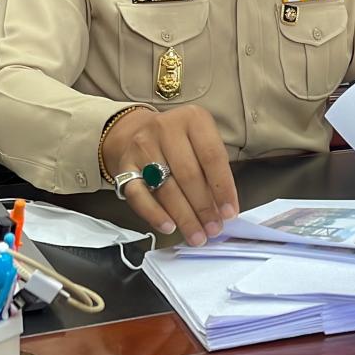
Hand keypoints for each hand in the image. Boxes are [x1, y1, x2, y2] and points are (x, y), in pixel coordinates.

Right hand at [101, 105, 238, 245]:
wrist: (136, 131)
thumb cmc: (179, 141)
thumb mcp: (201, 141)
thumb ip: (214, 169)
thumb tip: (224, 208)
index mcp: (193, 119)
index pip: (212, 157)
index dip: (223, 188)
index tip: (229, 213)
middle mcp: (166, 129)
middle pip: (188, 174)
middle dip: (204, 207)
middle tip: (213, 229)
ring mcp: (142, 147)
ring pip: (166, 188)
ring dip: (184, 216)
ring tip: (197, 235)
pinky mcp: (124, 166)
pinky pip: (139, 195)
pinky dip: (154, 214)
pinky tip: (168, 226)